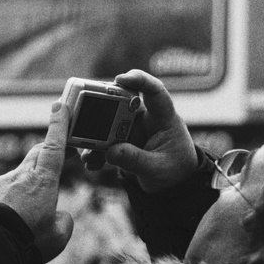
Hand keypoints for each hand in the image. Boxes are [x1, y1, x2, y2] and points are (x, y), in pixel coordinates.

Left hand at [0, 100, 73, 261]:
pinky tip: (4, 221)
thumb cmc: (27, 241)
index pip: (54, 146)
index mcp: (43, 181)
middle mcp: (20, 176)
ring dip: (24, 191)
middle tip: (58, 156)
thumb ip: (63, 222)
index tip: (60, 107)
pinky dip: (5, 202)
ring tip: (25, 217)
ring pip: (16, 180)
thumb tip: (58, 216)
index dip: (59, 126)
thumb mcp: (58, 236)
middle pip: (36, 156)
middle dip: (48, 153)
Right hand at [96, 69, 200, 192]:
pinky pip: (103, 140)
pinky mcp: (120, 140)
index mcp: (163, 118)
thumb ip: (135, 160)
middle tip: (88, 116)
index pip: (155, 91)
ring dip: (94, 136)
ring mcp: (130, 128)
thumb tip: (110, 152)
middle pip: (121, 103)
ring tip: (88, 153)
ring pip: (107, 123)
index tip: (120, 79)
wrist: (175, 184)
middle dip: (102, 107)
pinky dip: (95, 150)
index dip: (140, 80)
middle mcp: (144, 118)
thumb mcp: (158, 169)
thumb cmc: (176, 170)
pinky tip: (91, 162)